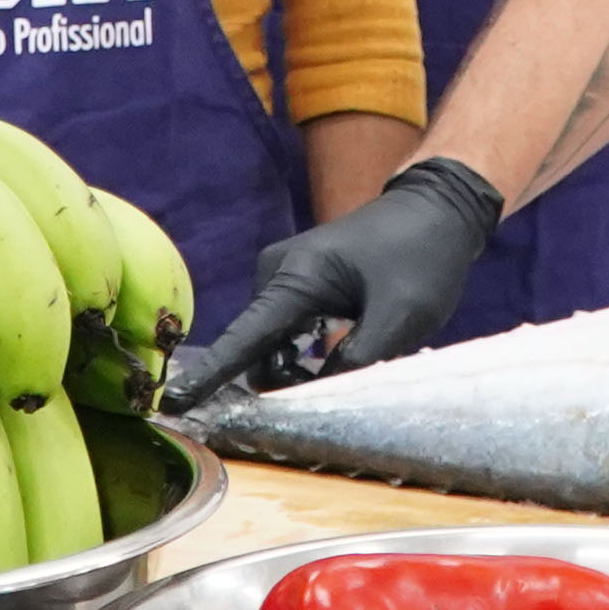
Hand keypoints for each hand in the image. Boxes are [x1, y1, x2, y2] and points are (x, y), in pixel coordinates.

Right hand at [161, 158, 505, 407]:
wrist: (437, 208)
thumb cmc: (421, 255)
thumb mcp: (402, 316)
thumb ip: (358, 360)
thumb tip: (314, 396)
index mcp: (296, 278)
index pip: (245, 338)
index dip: (210, 375)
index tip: (171, 401)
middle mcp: (277, 276)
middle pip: (262, 354)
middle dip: (293, 382)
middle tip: (355, 373)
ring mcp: (286, 279)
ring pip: (277, 349)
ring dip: (308, 367)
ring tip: (364, 347)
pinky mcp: (299, 285)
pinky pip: (289, 336)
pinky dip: (313, 353)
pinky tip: (353, 339)